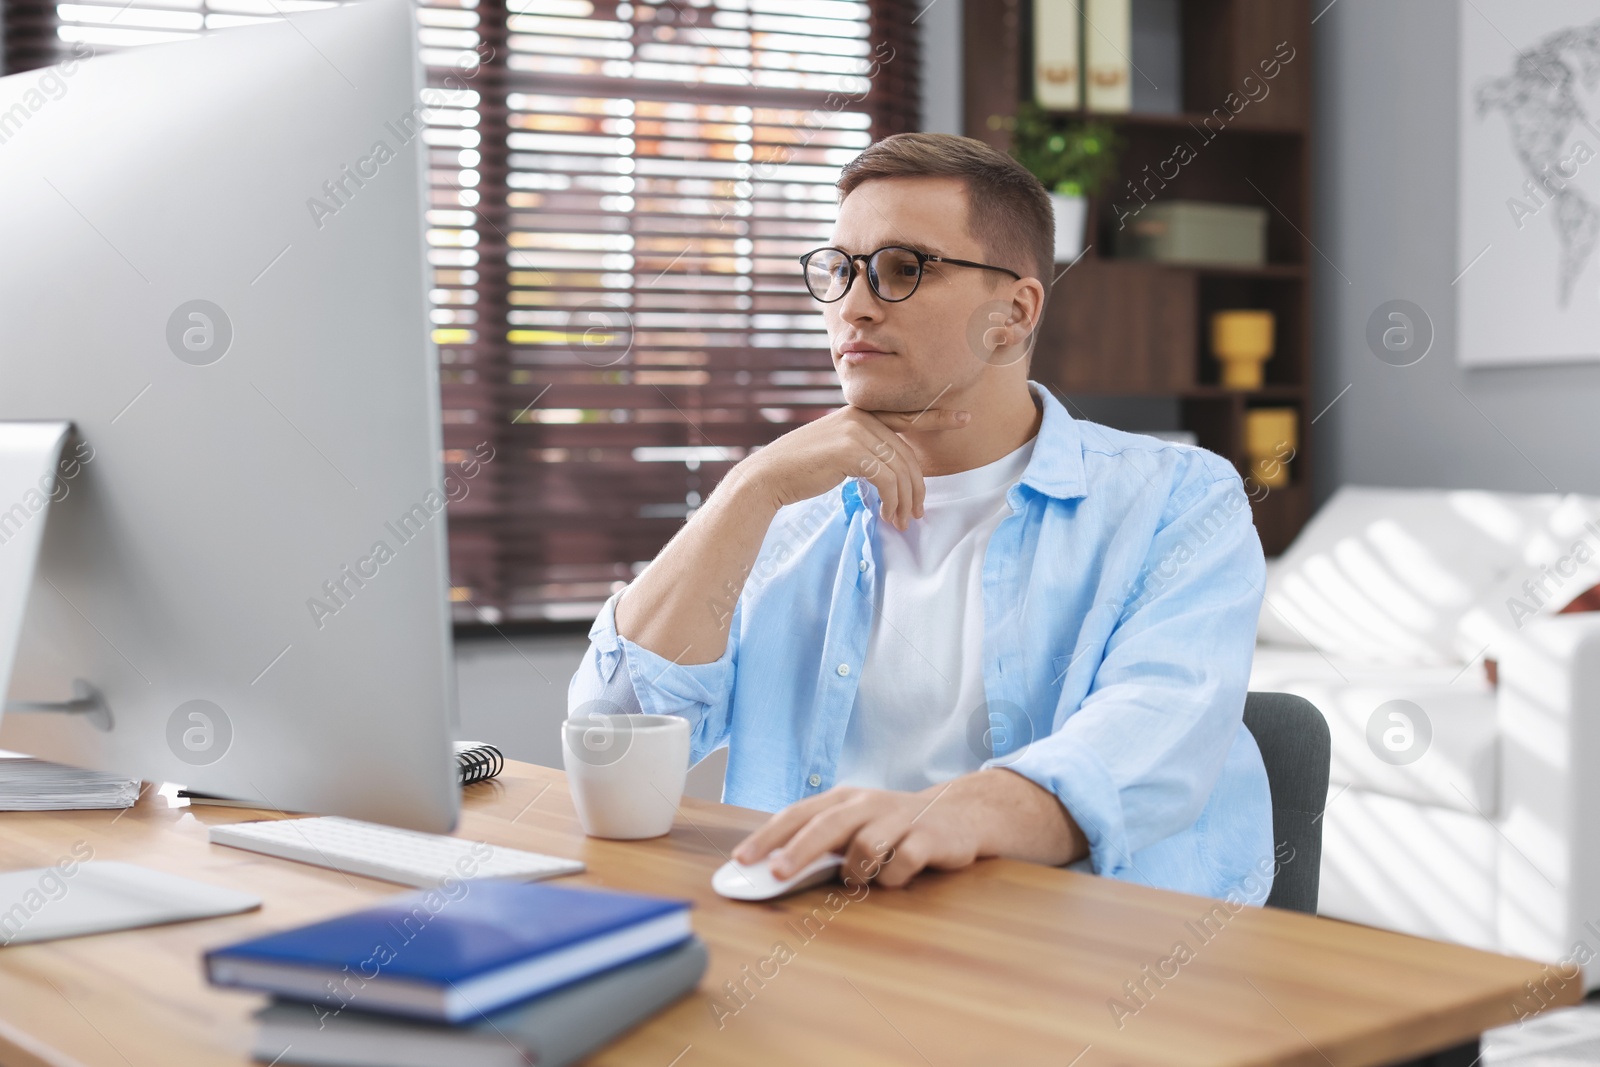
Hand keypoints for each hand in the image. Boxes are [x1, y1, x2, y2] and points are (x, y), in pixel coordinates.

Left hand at [732, 782, 981, 888]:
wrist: (959, 815)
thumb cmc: (894, 827)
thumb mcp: (855, 827)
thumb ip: (822, 844)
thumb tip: (774, 871)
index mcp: (843, 799)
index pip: (797, 814)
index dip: (767, 836)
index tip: (741, 860)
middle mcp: (867, 803)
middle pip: (826, 826)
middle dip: (797, 852)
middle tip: (775, 874)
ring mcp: (899, 818)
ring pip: (864, 847)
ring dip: (857, 873)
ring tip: (863, 878)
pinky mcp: (928, 837)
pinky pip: (902, 863)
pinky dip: (893, 877)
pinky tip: (896, 875)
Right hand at [738, 404, 969, 531]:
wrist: (768, 477)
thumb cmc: (801, 470)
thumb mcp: (837, 451)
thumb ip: (864, 449)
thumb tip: (894, 472)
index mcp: (860, 412)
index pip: (906, 415)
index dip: (937, 416)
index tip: (964, 418)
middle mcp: (860, 416)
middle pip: (907, 454)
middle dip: (917, 488)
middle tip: (917, 514)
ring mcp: (856, 431)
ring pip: (901, 469)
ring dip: (906, 501)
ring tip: (902, 522)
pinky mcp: (851, 451)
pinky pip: (888, 480)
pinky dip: (893, 502)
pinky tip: (887, 516)